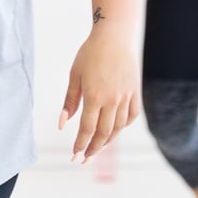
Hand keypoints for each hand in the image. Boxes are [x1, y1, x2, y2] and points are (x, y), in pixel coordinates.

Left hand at [59, 31, 139, 162]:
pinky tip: (114, 130)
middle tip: (83, 159)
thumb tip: (62, 124)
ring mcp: (126, 97)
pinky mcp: (135, 93)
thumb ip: (69, 101)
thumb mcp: (74, 76)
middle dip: (93, 149)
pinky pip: (131, 117)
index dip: (80, 144)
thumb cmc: (90, 55)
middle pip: (104, 133)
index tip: (74, 156)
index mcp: (94, 96)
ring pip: (118, 128)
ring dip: (107, 141)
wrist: (114, 38)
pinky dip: (122, 126)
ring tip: (96, 148)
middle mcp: (112, 100)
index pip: (87, 129)